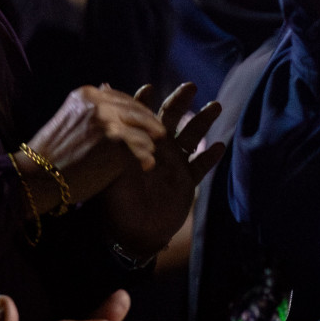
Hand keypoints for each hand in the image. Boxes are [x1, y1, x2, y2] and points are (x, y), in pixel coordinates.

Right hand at [20, 85, 168, 215]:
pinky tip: (147, 165)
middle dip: (150, 123)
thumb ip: (91, 106)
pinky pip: (142, 150)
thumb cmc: (49, 153)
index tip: (148, 119)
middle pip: (137, 112)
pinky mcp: (117, 145)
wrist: (35, 177)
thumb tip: (107, 86)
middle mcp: (99, 105)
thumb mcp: (69, 117)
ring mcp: (109, 123)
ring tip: (151, 153)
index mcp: (87, 95)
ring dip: (147, 144)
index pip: (123, 98)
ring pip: (142, 132)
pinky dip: (145, 158)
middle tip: (161, 133)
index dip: (138, 109)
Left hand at [95, 84, 226, 260]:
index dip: (143, 102)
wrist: (132, 235)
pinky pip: (202, 166)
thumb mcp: (113, 171)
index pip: (140, 117)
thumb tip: (100, 119)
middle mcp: (157, 149)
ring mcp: (175, 164)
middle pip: (172, 119)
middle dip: (181, 101)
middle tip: (190, 86)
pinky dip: (210, 156)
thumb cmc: (116, 203)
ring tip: (215, 105)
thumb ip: (115, 142)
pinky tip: (219, 146)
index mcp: (138, 145)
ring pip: (192, 136)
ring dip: (203, 120)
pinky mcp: (188, 182)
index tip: (147, 88)